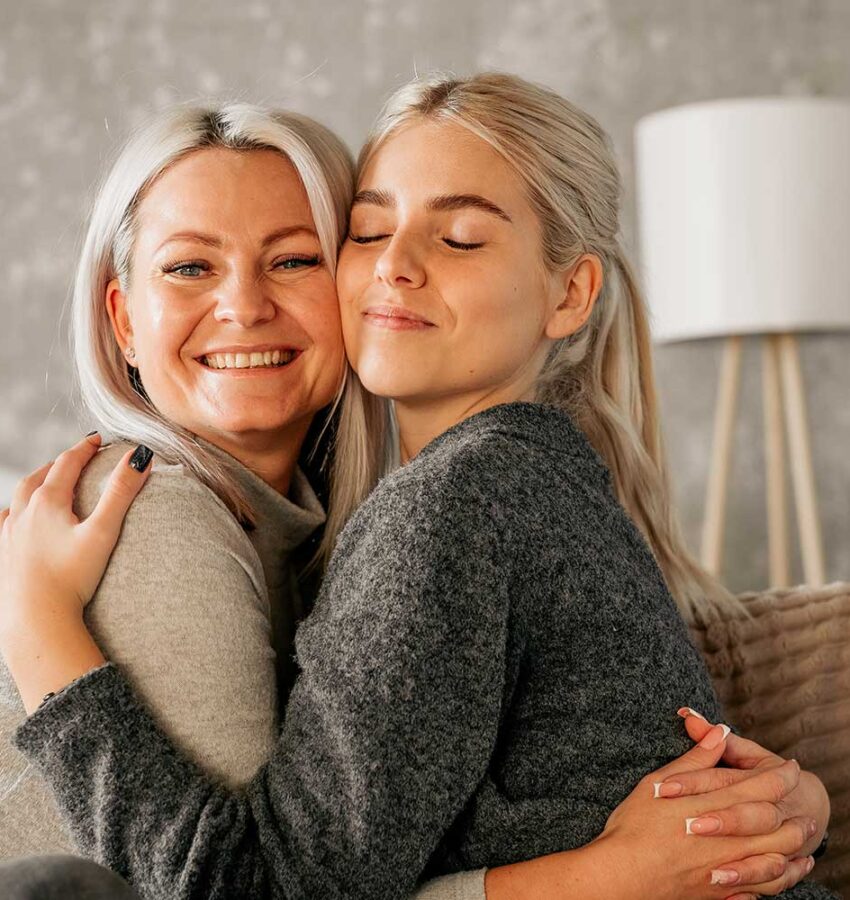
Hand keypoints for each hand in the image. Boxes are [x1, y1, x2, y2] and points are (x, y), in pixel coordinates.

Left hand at [0, 434, 151, 711]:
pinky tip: (16, 518)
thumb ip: (122, 492)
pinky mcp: (2, 556)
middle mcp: (23, 513)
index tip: (97, 440)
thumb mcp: (103, 532)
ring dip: (36, 483)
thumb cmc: (71, 578)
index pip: (68, 464)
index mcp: (48, 503)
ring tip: (48, 481)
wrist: (35, 619)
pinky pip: (3, 524)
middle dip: (60, 463)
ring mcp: (8, 535)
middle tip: (77, 457)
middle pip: (40, 476)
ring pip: (19, 497)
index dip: (85, 448)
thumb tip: (141, 457)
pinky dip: (13, 512)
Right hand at [595, 723, 814, 899]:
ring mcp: (725, 869)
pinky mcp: (720, 893)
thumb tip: (718, 733)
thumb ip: (694, 760)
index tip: (791, 767)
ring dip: (795, 847)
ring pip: (775, 858)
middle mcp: (725, 838)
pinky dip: (780, 878)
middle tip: (807, 807)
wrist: (621, 876)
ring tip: (805, 838)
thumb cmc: (633, 826)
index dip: (780, 776)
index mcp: (711, 806)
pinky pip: (762, 888)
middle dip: (795, 814)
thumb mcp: (658, 783)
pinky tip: (783, 870)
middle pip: (776, 825)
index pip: (759, 787)